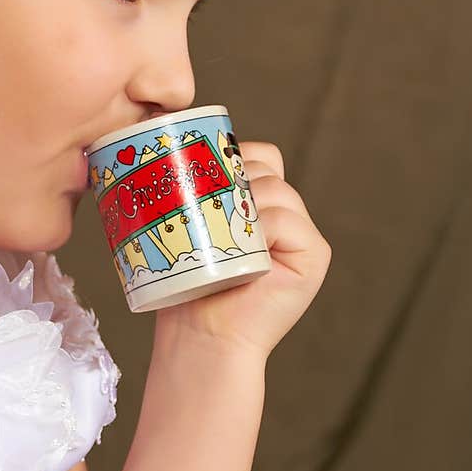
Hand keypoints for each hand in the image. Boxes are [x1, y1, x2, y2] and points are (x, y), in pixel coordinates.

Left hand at [153, 140, 331, 360]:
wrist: (199, 338)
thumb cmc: (185, 286)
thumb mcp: (188, 227)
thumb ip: (195, 189)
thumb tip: (157, 132)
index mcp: (263, 203)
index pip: (260, 155)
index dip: (230, 157)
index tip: (197, 177)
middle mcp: (288, 214)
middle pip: (267, 167)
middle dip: (231, 179)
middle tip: (202, 212)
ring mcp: (304, 235)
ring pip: (275, 190)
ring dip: (242, 204)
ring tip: (219, 237)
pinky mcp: (314, 257)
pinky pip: (289, 221)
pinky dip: (264, 228)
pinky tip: (245, 249)